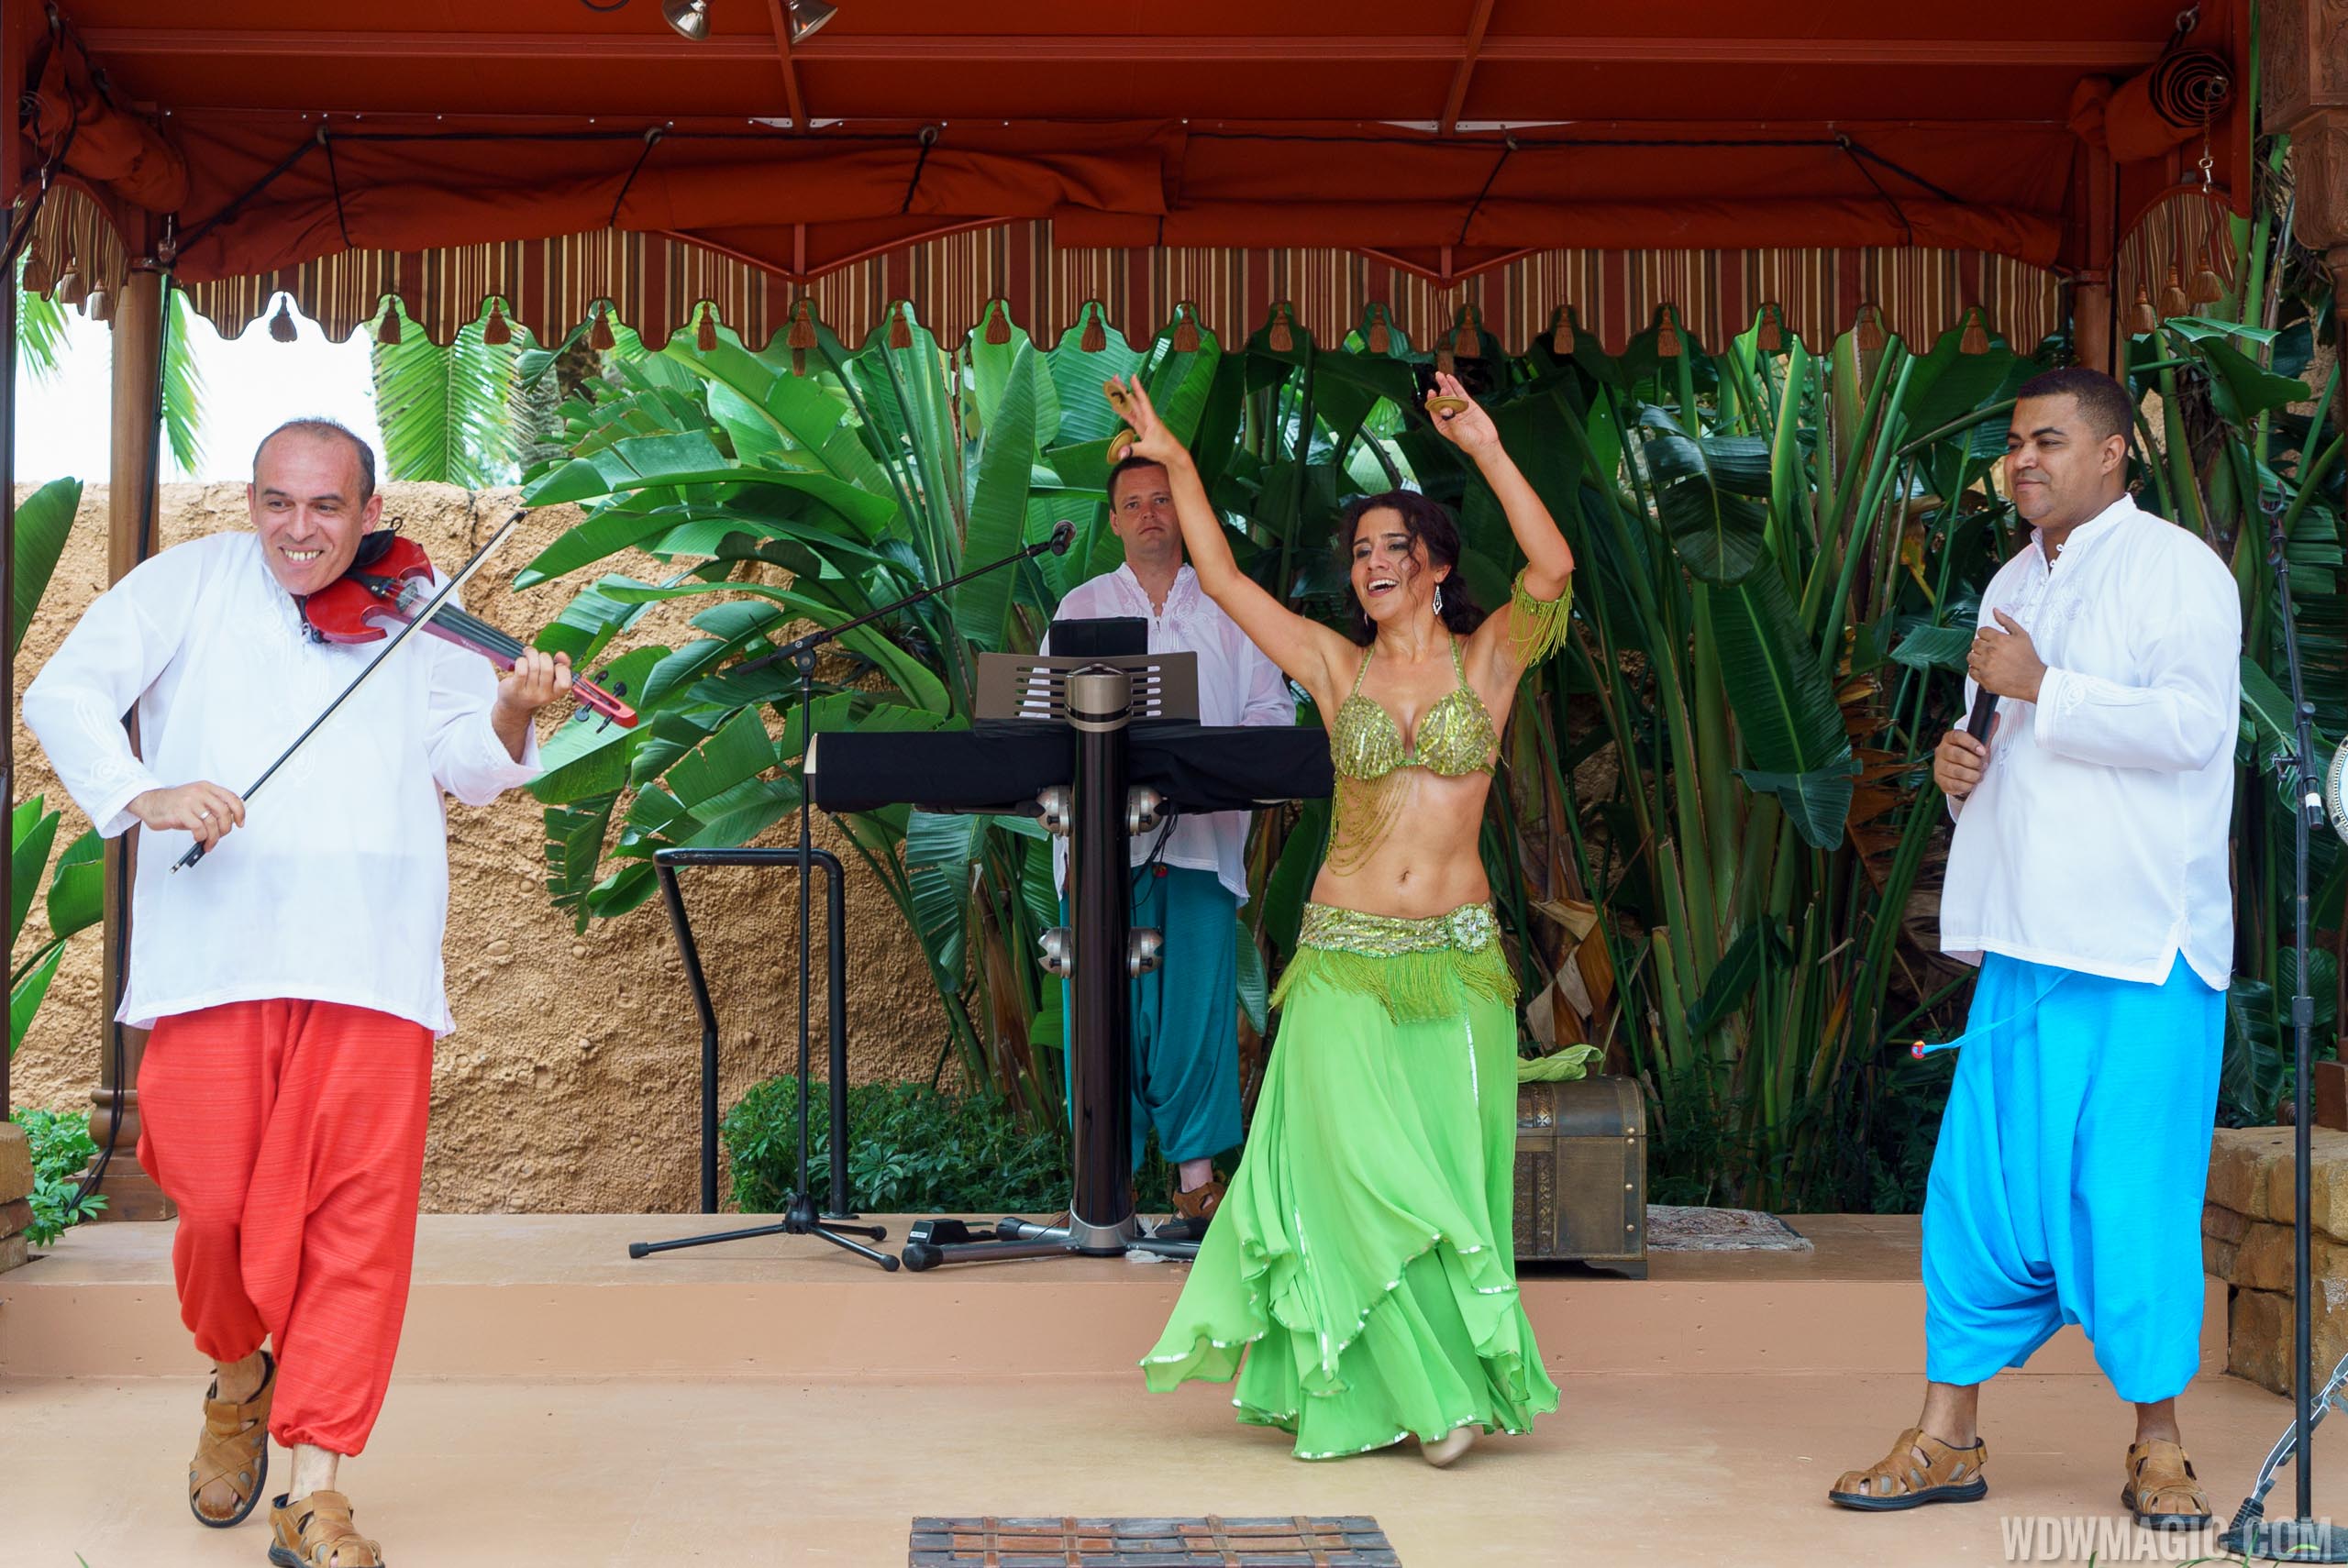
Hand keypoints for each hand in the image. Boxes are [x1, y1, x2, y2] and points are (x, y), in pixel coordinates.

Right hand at [128, 781, 245, 851]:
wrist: (150, 802)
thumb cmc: (174, 804)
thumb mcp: (196, 800)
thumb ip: (211, 808)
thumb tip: (227, 824)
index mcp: (206, 787)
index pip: (231, 798)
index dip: (240, 812)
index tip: (240, 823)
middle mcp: (200, 792)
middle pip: (224, 812)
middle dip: (225, 829)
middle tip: (221, 836)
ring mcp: (190, 801)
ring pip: (212, 823)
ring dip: (213, 837)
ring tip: (208, 843)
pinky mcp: (181, 812)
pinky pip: (199, 828)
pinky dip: (201, 837)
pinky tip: (197, 839)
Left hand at [494, 648, 572, 719]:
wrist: (514, 703)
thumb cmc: (536, 685)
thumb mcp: (551, 680)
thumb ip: (562, 666)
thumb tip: (561, 654)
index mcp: (556, 694)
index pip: (565, 684)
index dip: (563, 669)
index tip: (557, 664)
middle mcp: (544, 696)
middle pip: (547, 669)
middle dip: (544, 656)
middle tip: (539, 655)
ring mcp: (529, 694)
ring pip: (533, 667)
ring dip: (531, 654)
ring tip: (529, 652)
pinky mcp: (515, 689)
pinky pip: (521, 671)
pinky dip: (521, 661)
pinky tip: (521, 661)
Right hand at [1108, 375, 1190, 470]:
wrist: (1173, 455)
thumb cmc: (1164, 450)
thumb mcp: (1147, 449)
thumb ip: (1132, 450)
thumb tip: (1120, 453)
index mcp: (1150, 419)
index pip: (1142, 400)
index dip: (1138, 388)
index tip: (1133, 376)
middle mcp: (1147, 418)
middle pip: (1133, 400)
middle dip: (1124, 389)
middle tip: (1115, 377)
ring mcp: (1144, 423)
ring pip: (1131, 407)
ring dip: (1122, 398)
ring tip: (1113, 388)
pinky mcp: (1142, 429)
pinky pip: (1130, 417)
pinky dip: (1123, 411)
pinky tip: (1117, 407)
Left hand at [1425, 371, 1500, 457]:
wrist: (1485, 443)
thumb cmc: (1469, 442)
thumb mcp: (1457, 432)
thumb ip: (1450, 420)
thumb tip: (1444, 409)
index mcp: (1442, 423)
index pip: (1434, 409)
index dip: (1432, 399)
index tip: (1432, 392)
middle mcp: (1449, 415)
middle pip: (1442, 399)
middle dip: (1439, 388)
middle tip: (1437, 376)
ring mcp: (1459, 409)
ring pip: (1451, 394)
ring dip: (1445, 384)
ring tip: (1441, 374)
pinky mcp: (1469, 405)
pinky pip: (1461, 394)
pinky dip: (1456, 385)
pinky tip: (1451, 378)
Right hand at [1933, 717, 1999, 799]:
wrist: (1959, 774)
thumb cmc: (1969, 756)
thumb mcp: (1978, 744)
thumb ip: (1987, 731)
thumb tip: (1996, 715)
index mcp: (1949, 738)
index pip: (1958, 736)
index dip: (1971, 743)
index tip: (1983, 751)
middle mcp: (1941, 751)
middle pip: (1957, 755)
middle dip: (1974, 762)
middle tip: (1982, 766)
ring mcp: (1938, 766)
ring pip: (1957, 771)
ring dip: (1972, 775)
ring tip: (1978, 775)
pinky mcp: (1939, 780)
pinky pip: (1955, 784)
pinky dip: (1967, 785)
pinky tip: (1971, 782)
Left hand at [1966, 611, 2045, 702]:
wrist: (2033, 680)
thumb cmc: (2028, 658)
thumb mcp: (2022, 635)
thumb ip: (2007, 621)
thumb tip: (1995, 611)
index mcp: (1999, 639)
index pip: (1981, 631)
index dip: (1986, 635)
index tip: (1990, 641)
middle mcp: (1991, 652)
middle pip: (1974, 643)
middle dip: (1981, 646)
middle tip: (1990, 651)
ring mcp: (1986, 665)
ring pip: (1970, 657)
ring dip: (1976, 658)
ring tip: (1987, 660)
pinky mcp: (1984, 678)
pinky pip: (1971, 671)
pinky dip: (1976, 670)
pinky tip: (1986, 669)